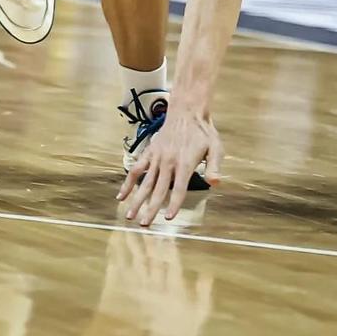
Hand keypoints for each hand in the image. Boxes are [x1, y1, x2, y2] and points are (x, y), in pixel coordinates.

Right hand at [117, 103, 221, 225]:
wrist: (187, 111)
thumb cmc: (203, 132)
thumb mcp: (215, 147)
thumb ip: (214, 166)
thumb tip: (215, 182)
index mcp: (184, 163)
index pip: (178, 188)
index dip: (174, 204)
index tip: (168, 218)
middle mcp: (168, 162)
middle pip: (158, 190)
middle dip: (151, 208)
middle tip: (144, 224)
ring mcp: (157, 158)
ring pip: (144, 182)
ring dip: (137, 200)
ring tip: (129, 215)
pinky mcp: (150, 153)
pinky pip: (136, 169)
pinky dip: (128, 183)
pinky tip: (121, 195)